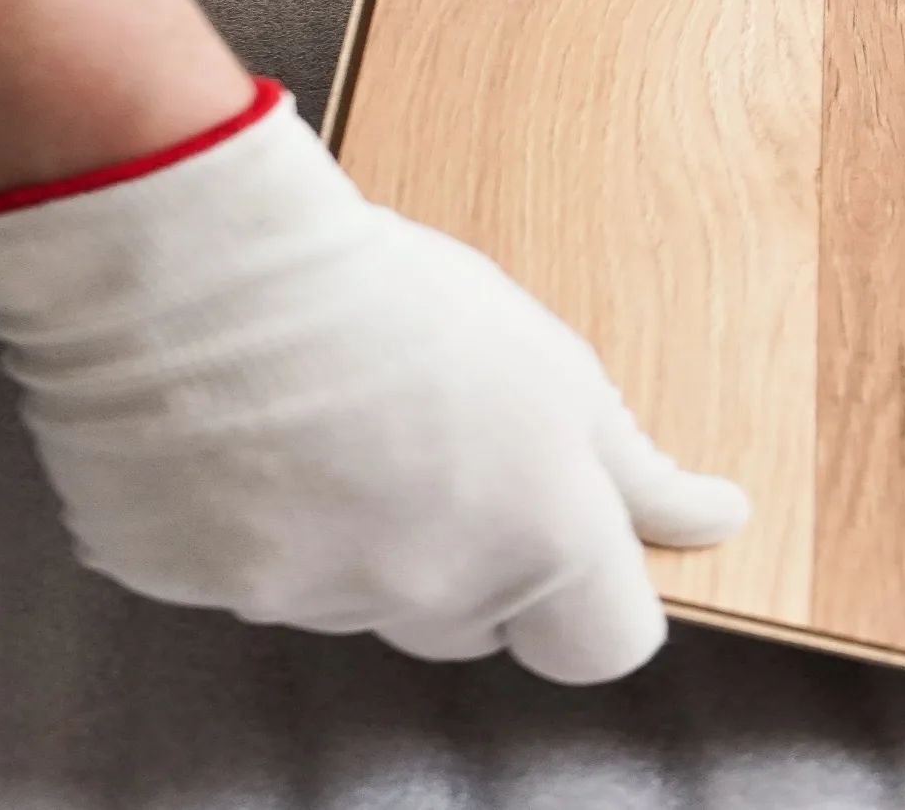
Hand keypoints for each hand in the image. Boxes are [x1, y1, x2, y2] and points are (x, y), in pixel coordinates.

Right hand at [0, 81, 747, 682]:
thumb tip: (713, 517)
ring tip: (328, 415)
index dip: (593, 593)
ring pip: (353, 595)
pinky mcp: (191, 583)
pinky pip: (237, 574)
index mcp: (535, 543)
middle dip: (468, 554)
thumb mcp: (553, 365)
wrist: (205, 261)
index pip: (604, 644)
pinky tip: (244, 432)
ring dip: (351, 532)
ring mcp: (299, 598)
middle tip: (430, 440)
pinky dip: (243, 521)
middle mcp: (424, 592)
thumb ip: (634, 468)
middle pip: (473, 621)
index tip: (572, 540)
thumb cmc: (384, 292)